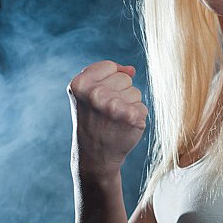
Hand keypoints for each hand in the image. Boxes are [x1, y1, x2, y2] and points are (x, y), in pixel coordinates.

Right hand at [68, 60, 147, 180]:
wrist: (95, 156)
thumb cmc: (92, 120)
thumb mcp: (86, 94)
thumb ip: (104, 74)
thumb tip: (131, 70)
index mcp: (80, 84)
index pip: (109, 67)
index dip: (107, 82)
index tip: (97, 99)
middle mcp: (96, 94)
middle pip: (125, 78)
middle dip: (119, 93)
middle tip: (106, 112)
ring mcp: (115, 106)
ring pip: (135, 92)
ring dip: (128, 105)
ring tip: (114, 120)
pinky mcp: (132, 118)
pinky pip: (142, 107)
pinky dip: (136, 117)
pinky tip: (123, 127)